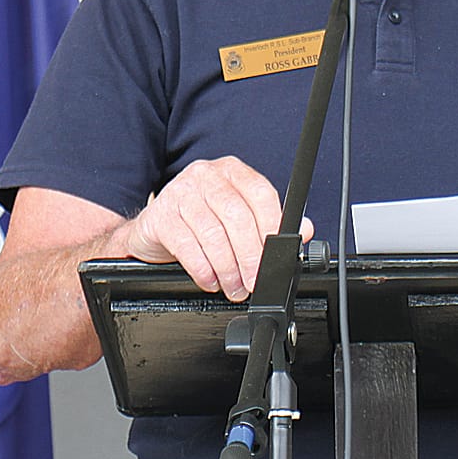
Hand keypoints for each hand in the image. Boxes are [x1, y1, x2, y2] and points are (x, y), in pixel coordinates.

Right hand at [122, 157, 312, 300]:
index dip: (272, 227)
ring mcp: (180, 193)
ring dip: (228, 268)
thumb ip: (269, 221)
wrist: (153, 228)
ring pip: (212, 233)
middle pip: (237, 216)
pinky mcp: (160, 216)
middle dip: (250, 256)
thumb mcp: (237, 216)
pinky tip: (211, 280)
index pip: (260, 193)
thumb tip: (304, 230)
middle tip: (255, 281)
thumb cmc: (200, 220)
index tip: (276, 256)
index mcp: (232, 171)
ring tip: (234, 287)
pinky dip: (203, 269)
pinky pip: (187, 245)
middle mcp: (206, 176)